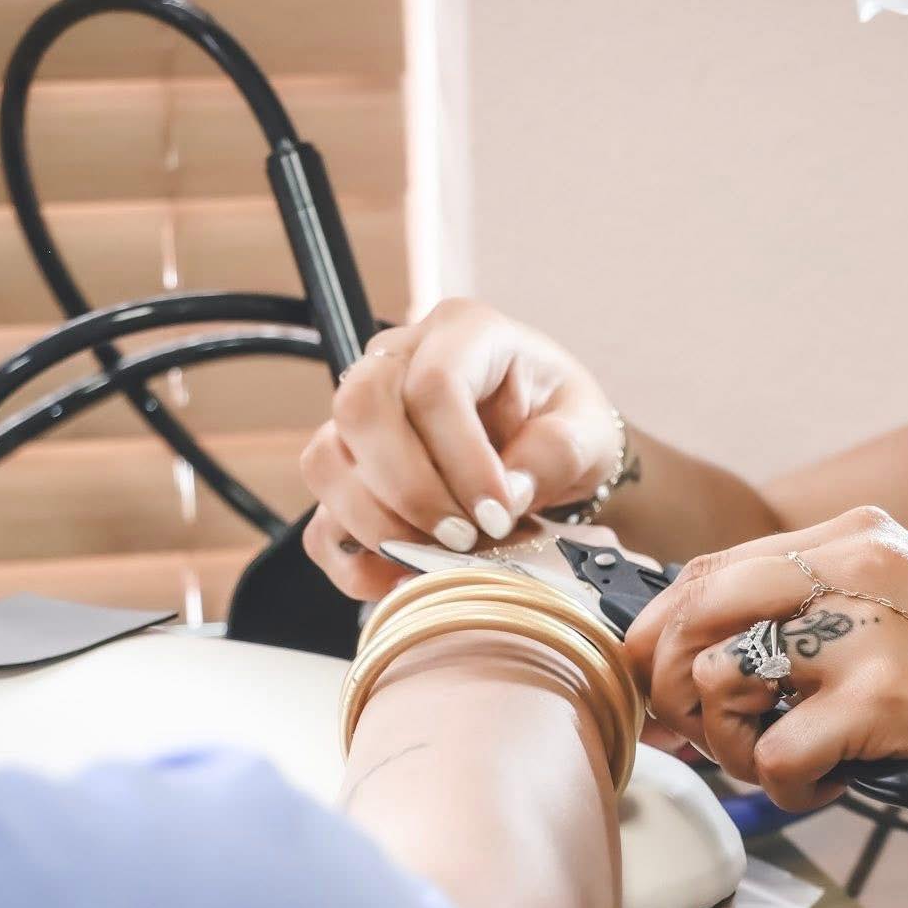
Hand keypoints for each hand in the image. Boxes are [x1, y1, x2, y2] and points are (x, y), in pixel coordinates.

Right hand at [300, 298, 624, 598]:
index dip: (461, 459)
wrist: (549, 446)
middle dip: (410, 490)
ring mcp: (361, 414)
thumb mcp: (587, 430)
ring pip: (326, 461)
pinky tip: (404, 576)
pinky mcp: (349, 471)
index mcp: (465, 332)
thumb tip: (507, 492)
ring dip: (377, 523)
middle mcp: (398, 359)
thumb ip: (557, 453)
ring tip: (439, 557)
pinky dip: (353, 559)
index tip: (498, 514)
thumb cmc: (564, 424)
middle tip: (464, 539)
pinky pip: (320, 519)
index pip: (435, 384)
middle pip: (360, 410)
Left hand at [623, 507, 907, 848]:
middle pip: (695, 614)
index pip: (710, 570)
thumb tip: (691, 667)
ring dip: (734, 745)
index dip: (662, 635)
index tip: (659, 690)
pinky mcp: (881, 699)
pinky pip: (771, 755)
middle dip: (677, 688)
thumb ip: (811, 621)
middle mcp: (857, 563)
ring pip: (720, 682)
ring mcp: (867, 628)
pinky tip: (833, 787)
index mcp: (858, 536)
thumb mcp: (901, 621)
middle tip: (707, 738)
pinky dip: (789, 790)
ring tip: (785, 763)